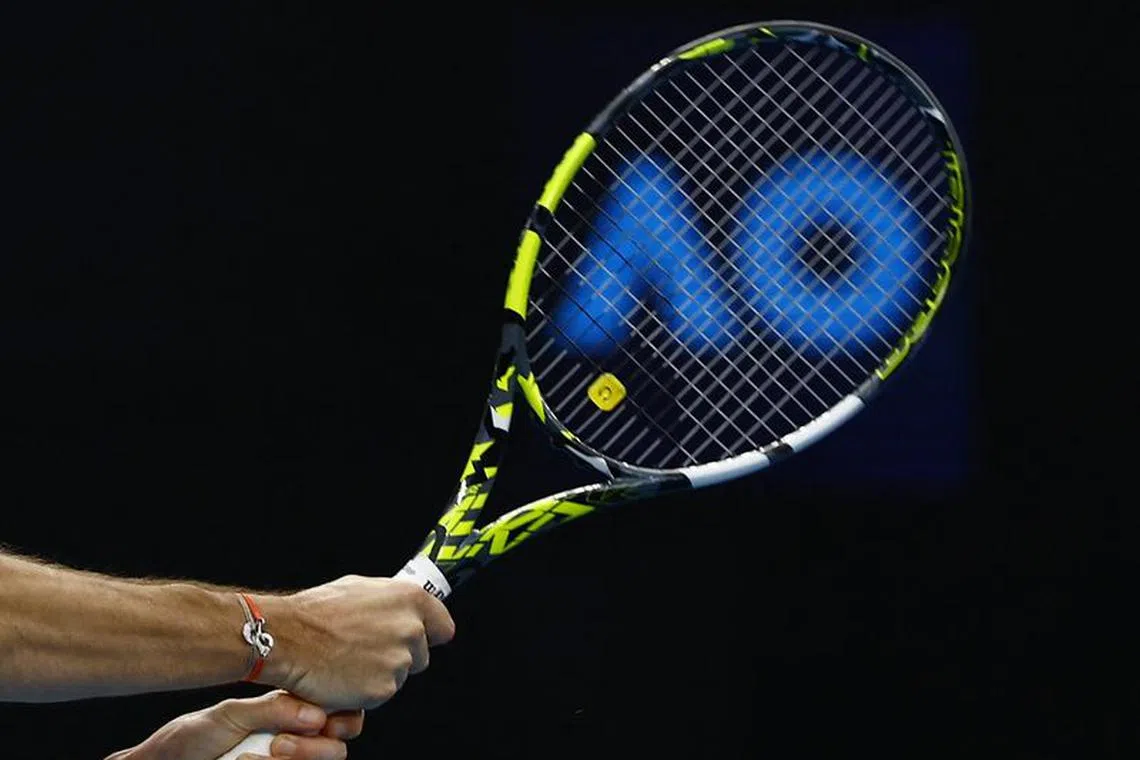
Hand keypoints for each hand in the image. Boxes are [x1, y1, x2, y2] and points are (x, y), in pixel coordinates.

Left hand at [104, 690, 363, 759]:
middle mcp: (295, 740)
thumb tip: (318, 714)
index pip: (338, 712)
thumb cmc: (193, 738)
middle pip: (338, 745)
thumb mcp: (231, 713)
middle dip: (318, 744)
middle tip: (282, 742)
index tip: (321, 719)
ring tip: (271, 751)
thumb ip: (274, 708)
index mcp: (290, 713)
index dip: (342, 715)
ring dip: (303, 755)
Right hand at [260, 575, 454, 711]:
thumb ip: (390, 600)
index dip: (430, 635)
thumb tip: (404, 607)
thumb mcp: (360, 588)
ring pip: (400, 675)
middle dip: (399, 656)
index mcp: (410, 599)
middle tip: (367, 650)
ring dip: (381, 674)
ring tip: (351, 660)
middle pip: (420, 655)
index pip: (443, 626)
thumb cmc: (317, 612)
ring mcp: (399, 660)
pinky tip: (346, 675)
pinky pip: (382, 694)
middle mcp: (411, 628)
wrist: (288, 638)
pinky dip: (366, 691)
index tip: (423, 640)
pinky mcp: (384, 688)